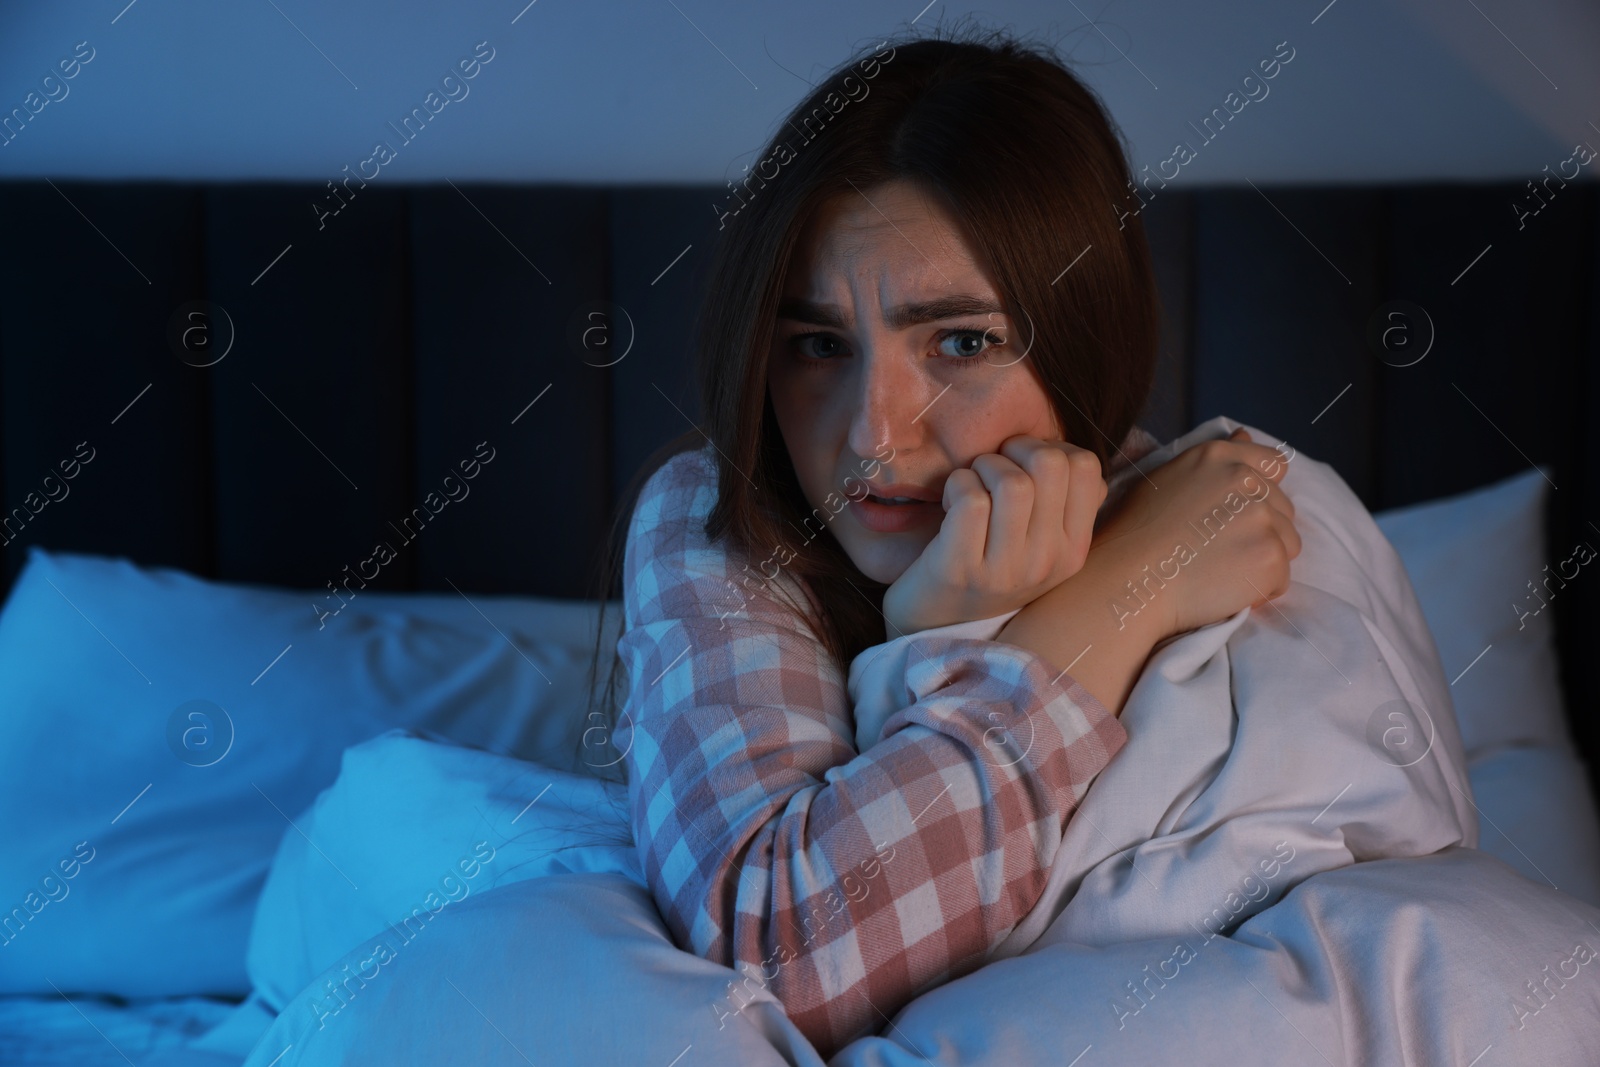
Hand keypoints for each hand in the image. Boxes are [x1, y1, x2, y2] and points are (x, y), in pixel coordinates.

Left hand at [882, 435, 1106, 635]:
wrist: (933, 622)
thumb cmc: (985, 565)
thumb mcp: (1038, 543)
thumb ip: (1062, 503)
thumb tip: (1071, 456)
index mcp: (1074, 549)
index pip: (1086, 467)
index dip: (1049, 447)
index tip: (1021, 464)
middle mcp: (1048, 562)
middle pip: (1049, 464)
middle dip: (1012, 451)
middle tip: (990, 470)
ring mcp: (1006, 570)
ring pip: (1011, 481)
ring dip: (981, 468)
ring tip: (969, 486)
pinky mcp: (961, 570)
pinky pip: (970, 500)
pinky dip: (956, 485)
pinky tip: (949, 502)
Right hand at [1090, 428, 1301, 638]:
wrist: (1128, 580)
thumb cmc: (1136, 533)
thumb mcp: (1168, 478)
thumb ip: (1214, 461)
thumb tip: (1245, 434)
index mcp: (1219, 456)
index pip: (1274, 465)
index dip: (1261, 494)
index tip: (1236, 516)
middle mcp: (1245, 480)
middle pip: (1282, 509)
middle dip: (1260, 532)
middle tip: (1215, 551)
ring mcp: (1262, 518)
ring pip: (1287, 543)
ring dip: (1261, 560)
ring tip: (1220, 571)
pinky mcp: (1270, 556)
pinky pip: (1281, 577)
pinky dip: (1259, 589)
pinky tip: (1223, 588)